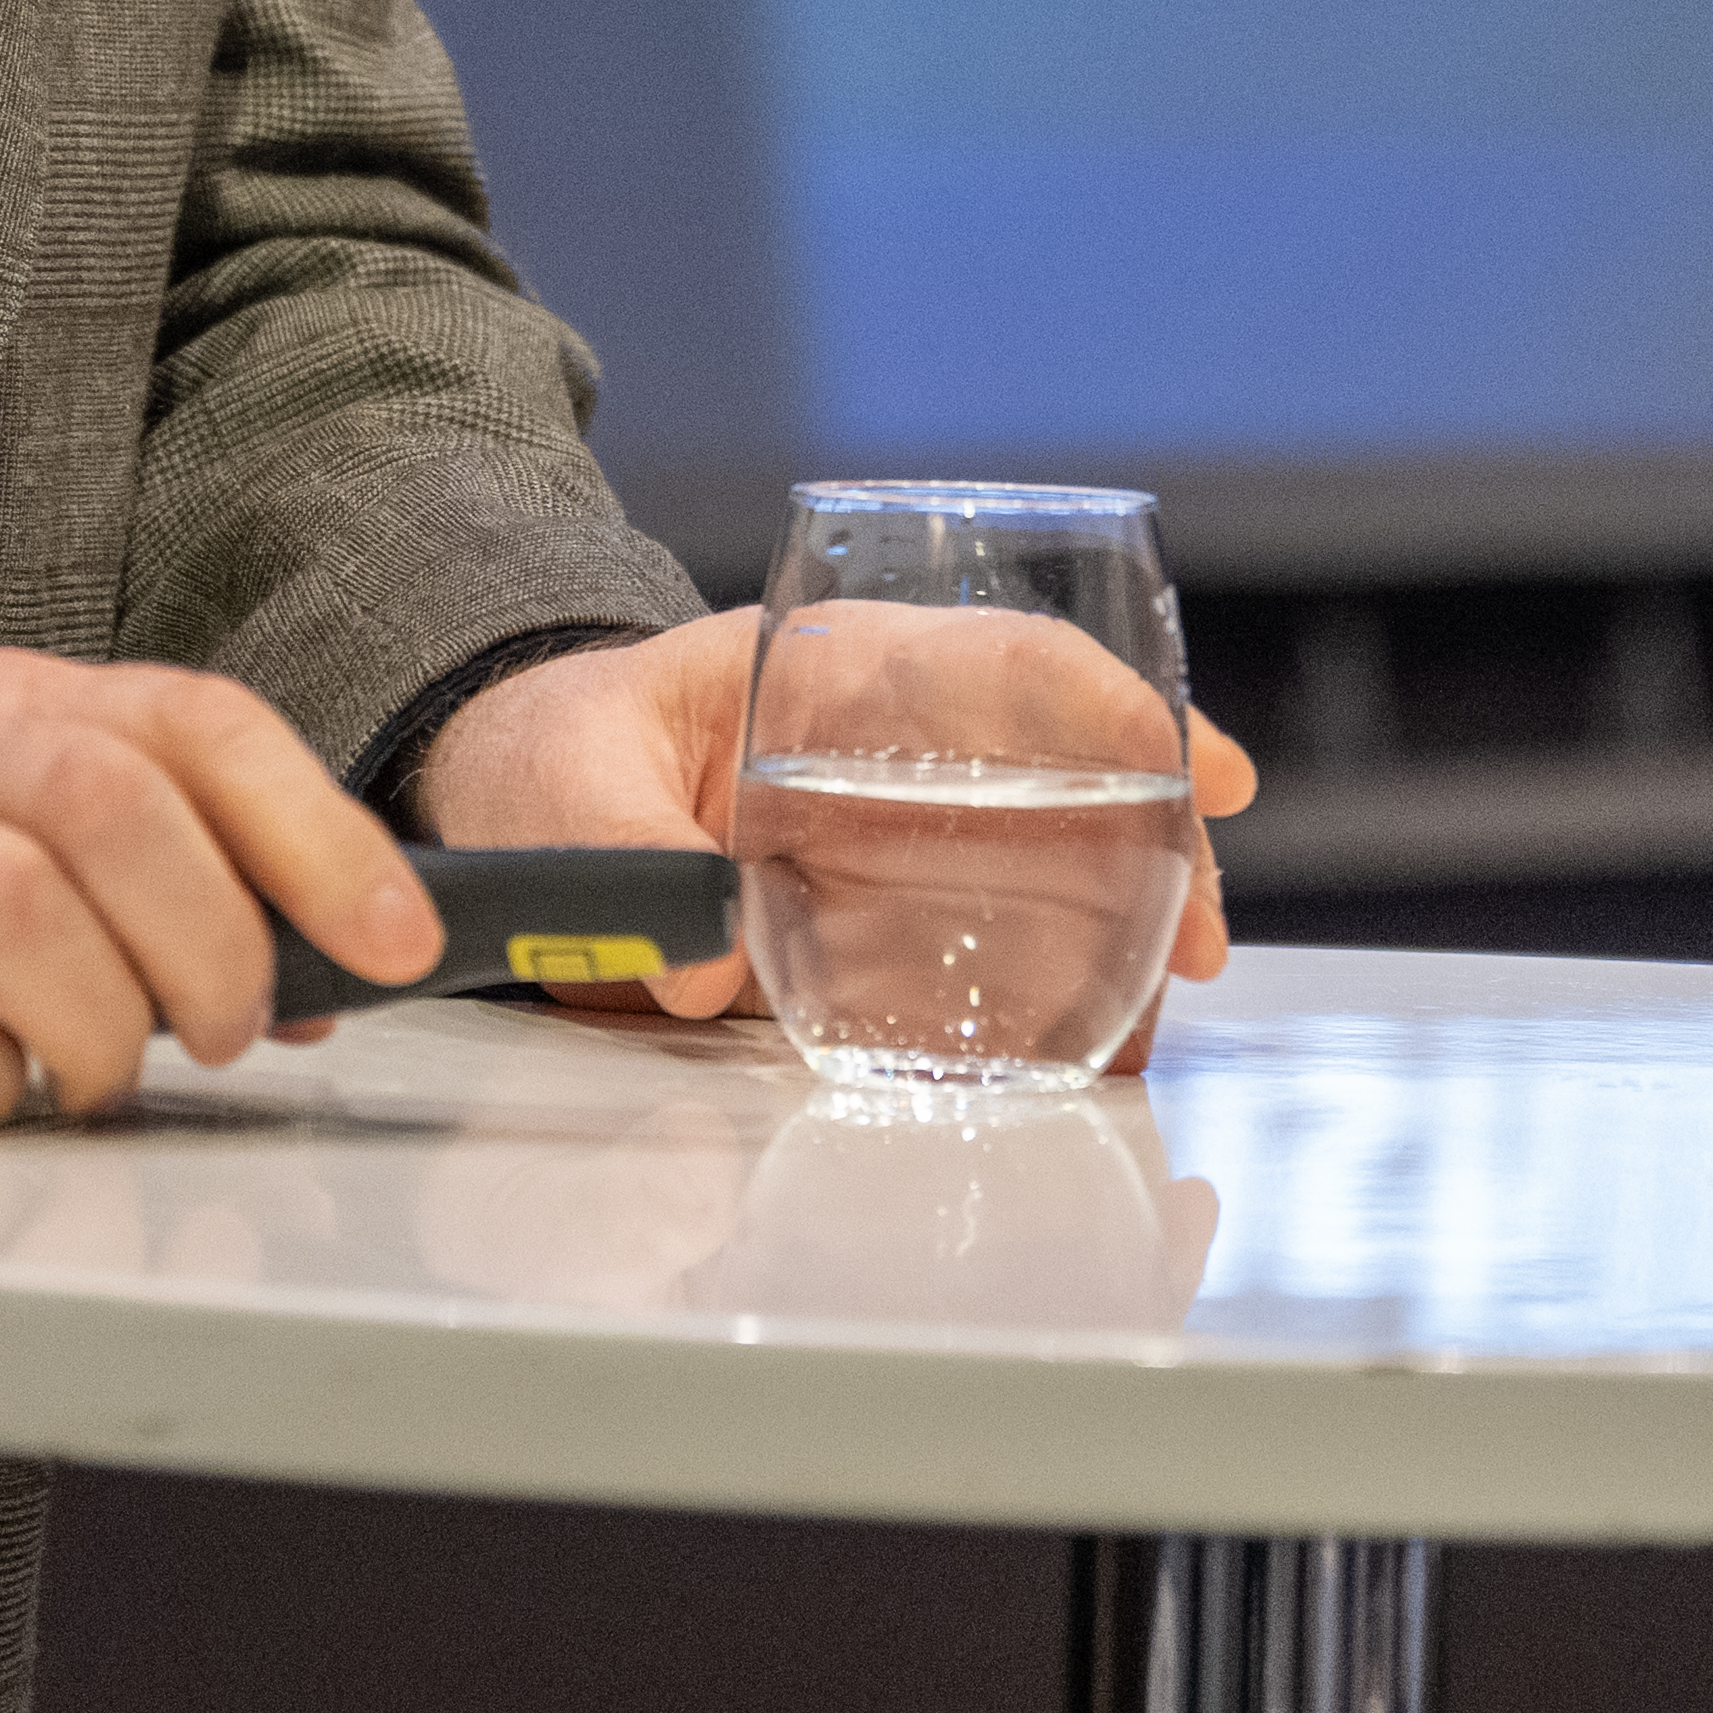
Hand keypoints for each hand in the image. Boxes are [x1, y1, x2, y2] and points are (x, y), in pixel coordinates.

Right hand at [0, 649, 430, 1128]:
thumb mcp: (29, 826)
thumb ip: (177, 871)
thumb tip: (341, 968)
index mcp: (15, 703)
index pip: (194, 725)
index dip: (314, 833)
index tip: (394, 942)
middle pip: (105, 803)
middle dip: (204, 941)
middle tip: (219, 1035)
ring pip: (3, 900)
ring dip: (89, 1021)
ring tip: (90, 1076)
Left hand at [407, 620, 1265, 1062]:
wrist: (505, 811)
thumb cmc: (539, 755)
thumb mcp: (563, 782)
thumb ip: (624, 859)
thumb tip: (701, 967)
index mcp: (832, 674)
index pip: (1001, 665)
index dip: (1113, 707)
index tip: (1198, 768)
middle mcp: (884, 756)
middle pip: (1057, 776)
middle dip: (1157, 843)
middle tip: (1208, 933)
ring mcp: (883, 845)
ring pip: (1039, 869)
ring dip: (1120, 927)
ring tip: (1167, 1007)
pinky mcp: (860, 931)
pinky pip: (969, 958)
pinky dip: (1038, 996)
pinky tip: (1086, 1047)